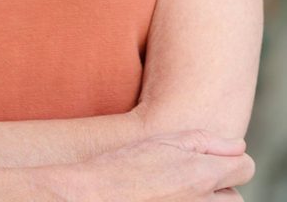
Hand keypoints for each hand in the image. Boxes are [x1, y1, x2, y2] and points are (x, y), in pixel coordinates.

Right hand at [55, 130, 253, 200]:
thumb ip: (205, 142)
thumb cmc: (123, 166)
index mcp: (201, 175)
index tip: (210, 161)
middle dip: (218, 188)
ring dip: (206, 201)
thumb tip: (239, 145)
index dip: (229, 161)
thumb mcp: (163, 142)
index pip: (245, 167)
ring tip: (175, 193)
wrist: (94, 197)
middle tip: (186, 180)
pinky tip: (164, 200)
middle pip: (234, 198)